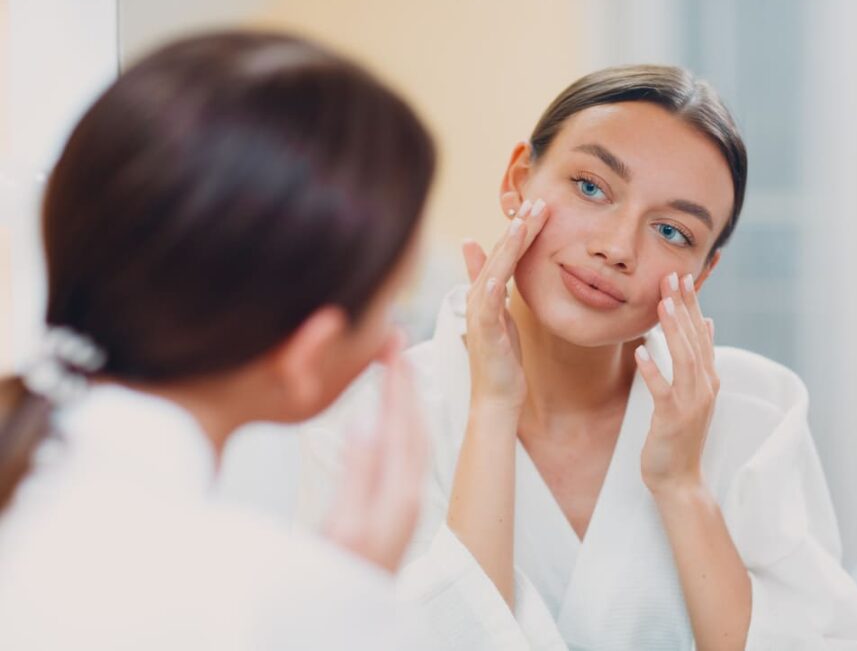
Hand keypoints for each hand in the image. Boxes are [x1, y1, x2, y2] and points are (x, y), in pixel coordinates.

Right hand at [324, 329, 428, 572]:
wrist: (344, 626)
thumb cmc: (337, 579)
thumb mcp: (341, 526)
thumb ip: (358, 474)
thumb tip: (369, 420)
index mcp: (398, 493)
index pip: (402, 421)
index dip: (397, 378)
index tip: (391, 341)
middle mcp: (408, 495)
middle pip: (412, 424)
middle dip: (405, 380)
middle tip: (394, 342)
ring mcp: (403, 504)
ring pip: (411, 438)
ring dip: (404, 400)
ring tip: (393, 370)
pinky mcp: (393, 512)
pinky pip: (404, 454)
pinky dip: (398, 426)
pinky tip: (388, 421)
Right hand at [460, 198, 548, 412]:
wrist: (496, 396)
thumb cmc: (502, 358)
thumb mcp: (501, 315)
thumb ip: (494, 285)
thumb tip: (485, 259)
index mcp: (486, 291)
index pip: (504, 252)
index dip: (519, 229)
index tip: (537, 206)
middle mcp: (478, 297)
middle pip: (500, 255)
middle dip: (518, 228)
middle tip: (536, 203)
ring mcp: (478, 314)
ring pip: (494, 272)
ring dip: (508, 248)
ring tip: (522, 224)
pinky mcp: (483, 333)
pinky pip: (487, 307)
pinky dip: (490, 288)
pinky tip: (499, 275)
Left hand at [636, 272, 719, 494]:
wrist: (680, 480)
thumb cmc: (681, 437)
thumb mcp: (694, 393)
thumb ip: (699, 360)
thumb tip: (707, 323)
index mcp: (708, 379)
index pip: (702, 333)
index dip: (693, 304)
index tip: (684, 276)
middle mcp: (704, 387)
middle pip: (695, 339)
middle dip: (685, 306)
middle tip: (673, 276)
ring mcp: (691, 403)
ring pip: (684, 359)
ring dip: (673, 330)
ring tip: (662, 304)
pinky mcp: (673, 419)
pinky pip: (663, 390)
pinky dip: (653, 370)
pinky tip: (641, 352)